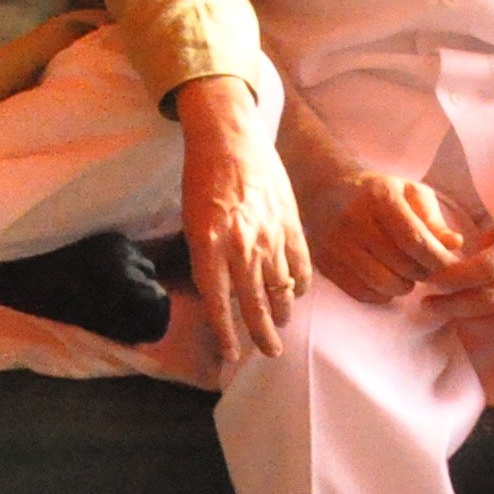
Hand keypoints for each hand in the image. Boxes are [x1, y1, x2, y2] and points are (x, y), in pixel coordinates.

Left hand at [174, 77, 307, 362]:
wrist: (230, 139)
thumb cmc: (202, 180)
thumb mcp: (192, 222)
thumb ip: (208, 258)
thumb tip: (220, 294)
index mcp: (208, 244)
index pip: (218, 301)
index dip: (227, 332)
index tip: (233, 354)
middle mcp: (240, 245)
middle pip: (255, 303)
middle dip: (262, 334)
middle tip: (269, 353)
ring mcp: (269, 236)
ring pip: (281, 288)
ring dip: (282, 312)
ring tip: (280, 326)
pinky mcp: (291, 225)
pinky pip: (300, 266)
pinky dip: (299, 284)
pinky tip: (295, 293)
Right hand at [295, 163, 470, 305]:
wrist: (325, 188)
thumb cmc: (377, 192)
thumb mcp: (410, 193)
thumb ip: (434, 219)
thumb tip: (454, 244)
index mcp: (379, 197)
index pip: (416, 240)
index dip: (439, 260)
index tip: (449, 266)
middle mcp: (354, 219)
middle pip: (403, 266)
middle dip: (424, 272)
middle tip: (426, 266)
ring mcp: (336, 243)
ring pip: (384, 284)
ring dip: (404, 285)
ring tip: (406, 273)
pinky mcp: (324, 262)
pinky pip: (363, 293)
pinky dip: (381, 293)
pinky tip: (384, 276)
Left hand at [423, 201, 493, 341]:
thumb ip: (479, 253)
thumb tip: (447, 276)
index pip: (485, 269)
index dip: (455, 278)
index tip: (431, 281)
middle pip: (492, 300)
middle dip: (454, 306)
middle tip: (430, 305)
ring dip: (471, 324)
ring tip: (450, 316)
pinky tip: (478, 325)